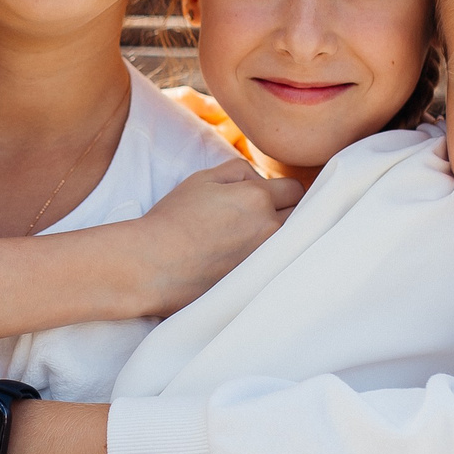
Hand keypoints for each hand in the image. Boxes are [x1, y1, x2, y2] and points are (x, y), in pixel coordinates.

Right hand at [129, 162, 300, 314]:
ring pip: (294, 242)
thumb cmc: (173, 219)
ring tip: (254, 239)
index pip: (295, 189)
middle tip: (262, 217)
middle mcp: (269, 229)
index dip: (282, 190)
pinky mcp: (258, 282)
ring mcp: (266, 259)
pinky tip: (250, 258)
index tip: (270, 196)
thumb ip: (239, 171)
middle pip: (301, 216)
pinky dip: (271, 259)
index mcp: (258, 198)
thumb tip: (261, 180)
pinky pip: (279, 265)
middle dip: (287, 212)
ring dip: (282, 237)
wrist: (152, 264)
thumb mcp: (203, 179)